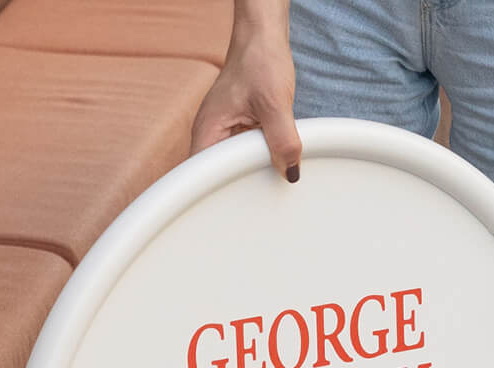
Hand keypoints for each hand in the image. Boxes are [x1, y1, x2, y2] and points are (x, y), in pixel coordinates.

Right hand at [190, 24, 301, 181]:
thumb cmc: (259, 59)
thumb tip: (291, 172)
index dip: (218, 195)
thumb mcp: (275, 103)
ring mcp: (224, 133)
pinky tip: (274, 159)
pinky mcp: (238, 130)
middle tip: (262, 193)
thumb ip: (283, 141)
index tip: (239, 205)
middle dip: (240, 186)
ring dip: (252, 171)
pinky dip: (260, 157)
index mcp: (207, 131)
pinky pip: (246, 154)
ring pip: (234, 167)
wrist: (263, 36)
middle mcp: (210, 135)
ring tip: (270, 176)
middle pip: (219, 177)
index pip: (203, 178)